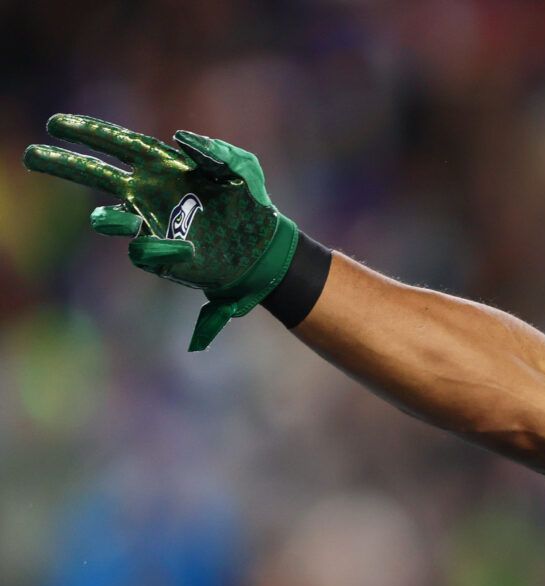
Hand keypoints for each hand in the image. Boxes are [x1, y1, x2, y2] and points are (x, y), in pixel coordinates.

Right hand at [24, 114, 299, 350]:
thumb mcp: (243, 169)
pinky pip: (146, 251)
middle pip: (95, 174)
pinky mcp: (164, 255)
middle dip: (63, 163)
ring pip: (112, 219)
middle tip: (31, 155)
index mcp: (163, 167)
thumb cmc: (252, 205)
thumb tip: (179, 140)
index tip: (56, 124)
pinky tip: (183, 249)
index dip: (87, 133)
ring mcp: (152, 224)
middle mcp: (149, 193)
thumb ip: (215, 150)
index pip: (117, 144)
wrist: (265, 250)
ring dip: (109, 219)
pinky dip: (157, 248)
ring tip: (112, 218)